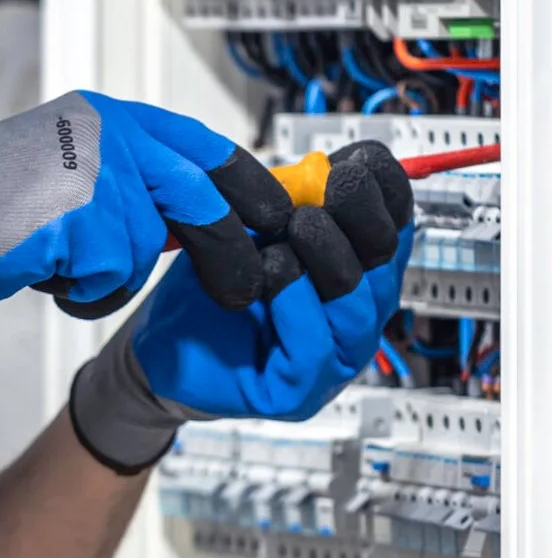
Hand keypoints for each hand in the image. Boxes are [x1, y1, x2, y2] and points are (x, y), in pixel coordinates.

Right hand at [0, 90, 293, 335]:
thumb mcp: (73, 176)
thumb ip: (131, 186)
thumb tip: (199, 219)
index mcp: (109, 117)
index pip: (200, 146)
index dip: (246, 184)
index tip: (277, 215)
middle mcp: (110, 133)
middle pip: (200, 196)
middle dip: (229, 249)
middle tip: (250, 288)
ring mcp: (99, 171)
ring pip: (149, 248)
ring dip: (110, 277)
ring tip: (59, 266)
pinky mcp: (87, 217)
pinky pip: (114, 276)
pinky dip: (83, 293)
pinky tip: (44, 274)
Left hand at [70, 141, 414, 472]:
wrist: (159, 344)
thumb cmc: (208, 291)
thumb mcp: (250, 229)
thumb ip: (290, 201)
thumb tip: (325, 168)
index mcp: (355, 269)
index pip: (398, 224)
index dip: (384, 190)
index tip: (353, 163)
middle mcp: (355, 314)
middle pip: (386, 260)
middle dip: (355, 218)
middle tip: (313, 202)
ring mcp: (334, 360)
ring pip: (359, 306)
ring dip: (324, 261)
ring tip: (283, 242)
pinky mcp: (299, 393)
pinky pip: (316, 349)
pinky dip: (295, 306)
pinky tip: (270, 280)